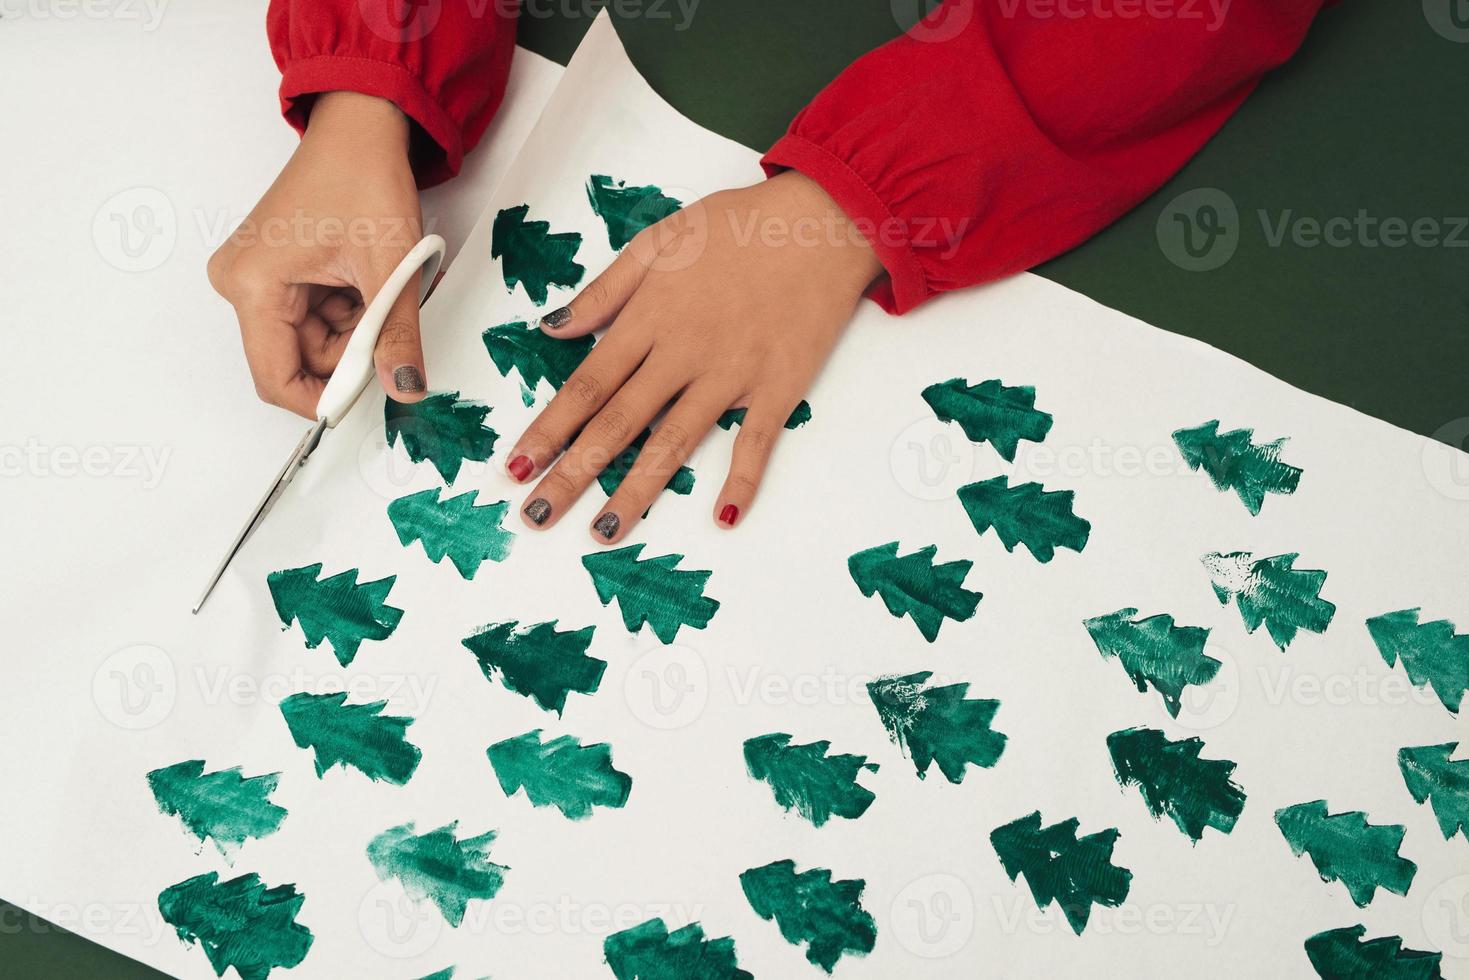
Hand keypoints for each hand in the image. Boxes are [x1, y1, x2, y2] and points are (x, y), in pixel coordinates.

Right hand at [207, 91, 425, 417]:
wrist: (362, 127)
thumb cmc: (364, 176)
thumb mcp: (390, 267)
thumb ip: (397, 336)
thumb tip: (405, 390)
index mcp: (253, 286)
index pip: (276, 378)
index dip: (325, 398)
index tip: (371, 395)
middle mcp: (241, 284)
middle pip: (300, 359)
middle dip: (353, 352)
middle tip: (392, 317)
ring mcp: (257, 279)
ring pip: (314, 341)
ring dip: (358, 329)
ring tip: (384, 287)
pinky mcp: (276, 273)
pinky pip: (316, 318)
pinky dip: (352, 312)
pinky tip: (371, 282)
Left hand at [505, 170, 883, 541]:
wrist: (824, 219)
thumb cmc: (740, 225)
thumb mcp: (659, 240)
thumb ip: (605, 290)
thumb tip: (552, 326)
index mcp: (650, 317)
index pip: (587, 385)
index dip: (548, 429)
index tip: (517, 465)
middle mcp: (683, 353)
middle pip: (617, 424)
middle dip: (572, 474)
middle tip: (537, 517)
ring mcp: (731, 374)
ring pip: (674, 443)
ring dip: (636, 492)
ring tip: (604, 533)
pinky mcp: (779, 387)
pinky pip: (757, 442)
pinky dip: (743, 481)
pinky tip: (724, 516)